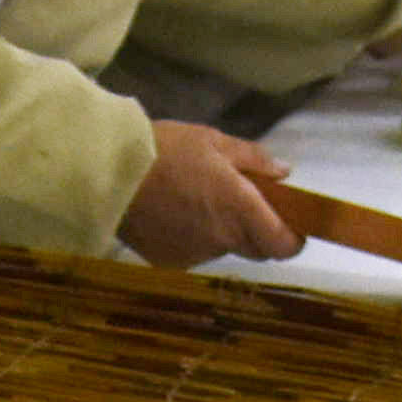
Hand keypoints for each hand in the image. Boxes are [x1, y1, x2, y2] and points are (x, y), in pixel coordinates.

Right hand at [121, 121, 299, 269]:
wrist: (108, 173)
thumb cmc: (165, 150)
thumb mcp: (213, 141)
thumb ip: (253, 159)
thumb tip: (283, 172)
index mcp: (240, 208)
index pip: (283, 245)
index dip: (293, 239)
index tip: (292, 225)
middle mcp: (223, 238)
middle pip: (257, 250)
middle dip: (259, 233)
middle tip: (243, 205)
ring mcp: (195, 254)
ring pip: (223, 249)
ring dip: (221, 232)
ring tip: (195, 200)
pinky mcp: (169, 261)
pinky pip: (193, 252)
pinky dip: (192, 237)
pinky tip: (172, 213)